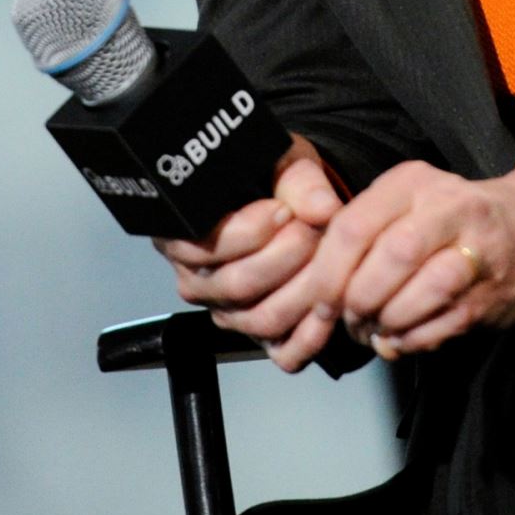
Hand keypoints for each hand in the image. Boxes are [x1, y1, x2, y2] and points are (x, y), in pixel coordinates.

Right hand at [154, 136, 344, 350]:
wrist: (292, 203)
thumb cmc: (275, 181)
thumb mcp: (284, 163)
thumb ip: (299, 182)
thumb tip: (322, 208)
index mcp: (185, 234)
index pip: (205, 246)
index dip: (249, 232)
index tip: (284, 211)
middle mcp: (198, 279)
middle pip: (237, 285)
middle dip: (286, 257)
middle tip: (315, 232)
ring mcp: (227, 311)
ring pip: (261, 319)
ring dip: (303, 291)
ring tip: (327, 260)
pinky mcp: (258, 336)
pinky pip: (281, 351)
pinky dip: (310, 336)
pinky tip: (329, 309)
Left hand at [223, 158, 514, 371]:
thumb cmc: (451, 221)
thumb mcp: (406, 205)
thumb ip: (363, 237)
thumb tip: (322, 295)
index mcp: (413, 182)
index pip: (355, 226)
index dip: (328, 274)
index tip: (320, 304)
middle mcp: (450, 206)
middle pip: (392, 257)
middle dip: (360, 300)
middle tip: (352, 321)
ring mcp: (479, 248)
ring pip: (423, 291)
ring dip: (389, 322)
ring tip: (378, 330)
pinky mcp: (495, 290)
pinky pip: (444, 323)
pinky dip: (414, 340)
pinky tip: (404, 338)